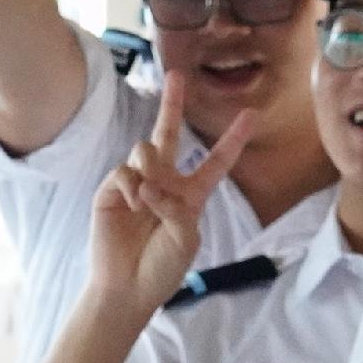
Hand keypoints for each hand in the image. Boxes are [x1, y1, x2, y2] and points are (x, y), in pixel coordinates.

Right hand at [86, 75, 256, 323]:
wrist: (127, 287)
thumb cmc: (162, 268)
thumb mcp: (186, 238)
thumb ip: (176, 207)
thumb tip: (148, 183)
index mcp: (189, 195)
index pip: (215, 162)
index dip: (232, 140)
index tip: (251, 115)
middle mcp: (163, 182)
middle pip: (168, 134)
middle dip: (172, 104)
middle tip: (176, 75)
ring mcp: (135, 183)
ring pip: (146, 148)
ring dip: (151, 167)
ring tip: (147, 197)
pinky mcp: (111, 190)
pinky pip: (125, 170)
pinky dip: (132, 185)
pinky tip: (133, 205)